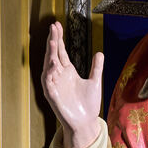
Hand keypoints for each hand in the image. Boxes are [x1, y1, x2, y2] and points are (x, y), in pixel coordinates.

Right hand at [41, 21, 103, 147]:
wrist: (86, 122)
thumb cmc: (88, 105)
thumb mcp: (95, 82)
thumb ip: (96, 68)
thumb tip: (99, 53)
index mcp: (68, 72)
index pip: (61, 51)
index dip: (59, 39)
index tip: (57, 25)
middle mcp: (59, 76)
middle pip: (54, 54)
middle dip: (53, 41)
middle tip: (53, 26)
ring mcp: (55, 85)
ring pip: (48, 67)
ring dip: (49, 54)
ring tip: (52, 41)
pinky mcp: (52, 96)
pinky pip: (48, 83)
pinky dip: (49, 73)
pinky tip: (52, 64)